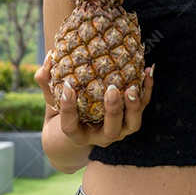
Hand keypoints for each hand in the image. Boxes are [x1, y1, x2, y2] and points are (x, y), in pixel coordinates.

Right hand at [35, 53, 153, 147]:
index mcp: (78, 134)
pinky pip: (143, 105)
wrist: (83, 127)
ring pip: (132, 124)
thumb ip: (47, 81)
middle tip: (112, 90)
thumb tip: (49, 58)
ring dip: (134, 105)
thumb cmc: (65, 111)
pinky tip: (149, 70)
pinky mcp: (132, 118)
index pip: (70, 127)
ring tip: (132, 86)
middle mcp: (101, 136)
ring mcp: (119, 129)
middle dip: (113, 111)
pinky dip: (147, 89)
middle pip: (110, 131)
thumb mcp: (51, 99)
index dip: (68, 109)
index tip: (68, 87)